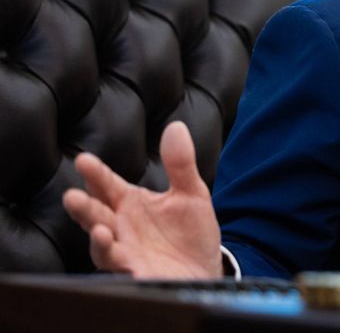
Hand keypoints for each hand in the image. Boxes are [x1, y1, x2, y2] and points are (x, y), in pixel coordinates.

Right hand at [62, 121, 222, 278]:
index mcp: (130, 203)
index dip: (95, 174)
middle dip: (83, 207)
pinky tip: (120, 257)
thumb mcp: (191, 192)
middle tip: (71, 196)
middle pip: (95, 215)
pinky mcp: (138, 274)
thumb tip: (176, 127)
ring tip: (97, 229)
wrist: (204, 268)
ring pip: (101, 246)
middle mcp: (121, 227)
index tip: (83, 160)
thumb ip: (180, 163)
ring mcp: (126, 252)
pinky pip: (122, 271)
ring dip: (96, 239)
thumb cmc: (191, 231)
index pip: (107, 185)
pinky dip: (118, 265)